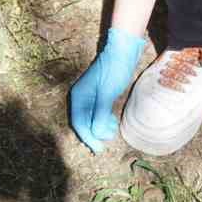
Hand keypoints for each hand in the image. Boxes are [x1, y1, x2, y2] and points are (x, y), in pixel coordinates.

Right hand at [68, 27, 145, 152]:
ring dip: (101, 128)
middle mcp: (81, 98)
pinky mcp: (99, 97)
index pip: (79, 122)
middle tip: (109, 139)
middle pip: (84, 123)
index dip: (87, 137)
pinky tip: (113, 123)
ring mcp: (90, 97)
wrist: (122, 52)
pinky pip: (98, 114)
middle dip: (95, 133)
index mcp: (79, 96)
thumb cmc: (114, 71)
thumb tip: (95, 133)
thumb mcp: (107, 93)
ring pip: (92, 120)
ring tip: (113, 129)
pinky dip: (104, 121)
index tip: (98, 149)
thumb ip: (100, 113)